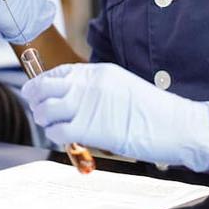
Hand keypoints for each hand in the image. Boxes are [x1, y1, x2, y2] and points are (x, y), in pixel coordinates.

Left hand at [22, 63, 208, 171]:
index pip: (60, 71)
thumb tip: (78, 98)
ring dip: (43, 118)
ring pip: (46, 108)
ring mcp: (88, 104)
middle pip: (45, 86)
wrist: (174, 125)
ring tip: (50, 124)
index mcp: (99, 72)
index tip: (39, 90)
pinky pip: (57, 130)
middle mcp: (89, 84)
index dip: (44, 81)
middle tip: (37, 107)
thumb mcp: (123, 87)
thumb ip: (99, 89)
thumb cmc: (154, 111)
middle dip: (35, 97)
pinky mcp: (90, 127)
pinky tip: (63, 137)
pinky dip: (55, 134)